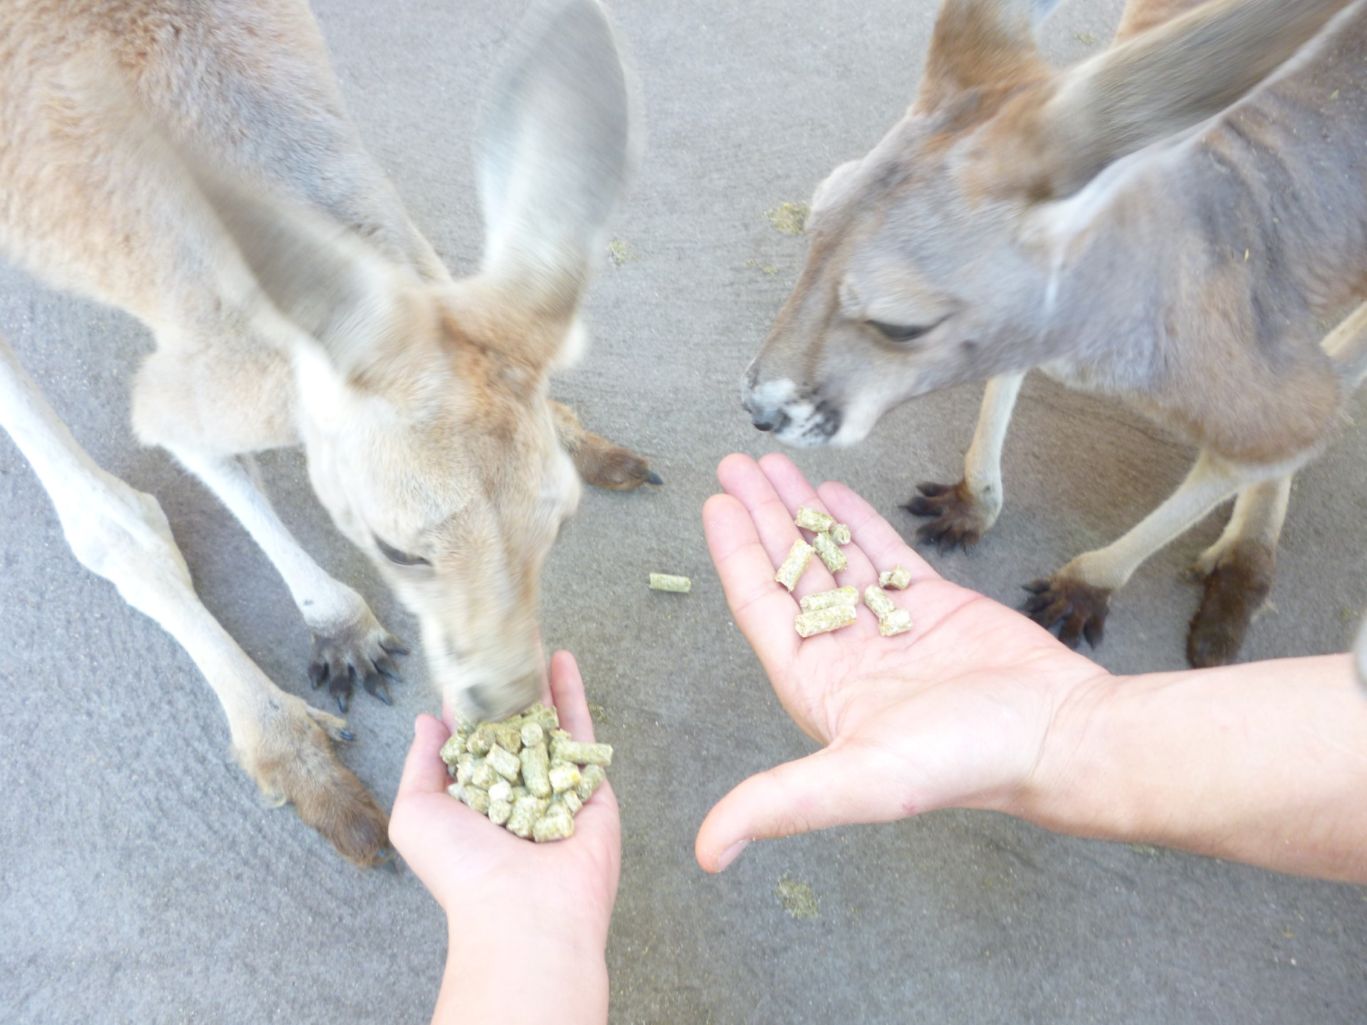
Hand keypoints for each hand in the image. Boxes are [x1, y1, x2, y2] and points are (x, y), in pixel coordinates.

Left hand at [390, 651, 619, 948]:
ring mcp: (553, 783)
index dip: (464, 704)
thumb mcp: (416, 812)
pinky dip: (572, 693)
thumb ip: (422, 763)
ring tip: (530, 637)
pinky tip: (562, 659)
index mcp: (474, 800)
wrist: (527, 911)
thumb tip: (428, 720)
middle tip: (499, 643)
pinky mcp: (589, 781)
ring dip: (538, 679)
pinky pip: (581, 730)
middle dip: (505, 686)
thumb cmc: (464, 870)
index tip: (462, 665)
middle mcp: (514, 789)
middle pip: (511, 726)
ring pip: (546, 720)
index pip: (469, 742)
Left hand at [696, 453, 1110, 871]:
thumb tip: (706, 853)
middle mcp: (846, 655)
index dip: (735, 555)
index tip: (715, 503)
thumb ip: (780, 804)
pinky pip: (883, 554)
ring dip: (802, 511)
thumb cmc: (964, 761)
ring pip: (833, 557)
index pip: (762, 606)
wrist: (1058, 735)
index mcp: (818, 687)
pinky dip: (856, 522)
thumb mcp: (860, 781)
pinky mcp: (933, 607)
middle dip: (762, 518)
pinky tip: (831, 492)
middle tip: (736, 463)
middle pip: (791, 572)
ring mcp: (889, 627)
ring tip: (775, 463)